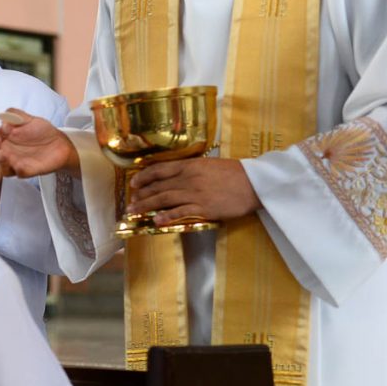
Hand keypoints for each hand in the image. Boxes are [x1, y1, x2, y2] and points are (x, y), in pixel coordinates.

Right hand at [0, 109, 78, 177]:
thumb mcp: (27, 119)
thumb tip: (4, 119)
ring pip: (2, 169)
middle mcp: (6, 155)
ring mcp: (16, 164)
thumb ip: (15, 115)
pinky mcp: (29, 171)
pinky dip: (17, 169)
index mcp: (3, 142)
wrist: (60, 141)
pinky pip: (20, 173)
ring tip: (2, 152)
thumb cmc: (40, 131)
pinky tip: (18, 164)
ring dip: (0, 162)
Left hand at [128, 157, 260, 224]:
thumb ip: (192, 169)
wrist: (256, 184)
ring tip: (134, 212)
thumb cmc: (235, 173)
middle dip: (142, 195)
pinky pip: (180, 212)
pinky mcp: (203, 208)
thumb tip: (176, 174)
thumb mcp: (210, 165)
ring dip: (146, 206)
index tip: (134, 183)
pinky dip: (167, 216)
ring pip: (164, 199)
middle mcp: (189, 178)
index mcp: (191, 165)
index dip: (144, 177)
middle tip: (130, 202)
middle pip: (158, 186)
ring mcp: (195, 194)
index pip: (160, 170)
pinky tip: (156, 221)